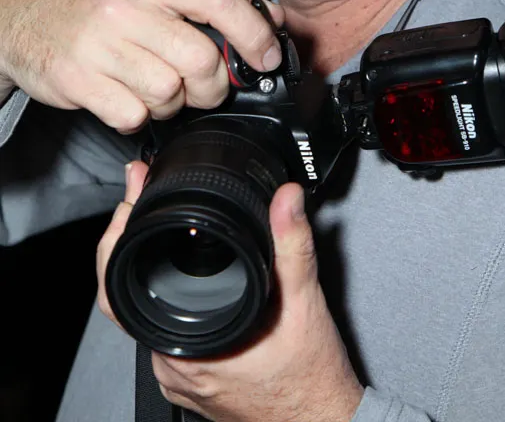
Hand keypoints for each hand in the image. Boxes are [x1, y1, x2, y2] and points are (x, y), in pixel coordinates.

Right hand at [0, 0, 283, 129]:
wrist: (16, 16)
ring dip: (173, 102)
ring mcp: (98, 46)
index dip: (254, 32)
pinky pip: (132, 115)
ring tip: (157, 89)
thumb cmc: (92, 0)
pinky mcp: (76, 82)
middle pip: (200, 59)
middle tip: (205, 87)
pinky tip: (127, 98)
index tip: (268, 56)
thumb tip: (268, 17)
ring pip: (169, 92)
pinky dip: (138, 115)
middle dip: (214, 85)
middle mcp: (125, 8)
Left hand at [98, 162, 363, 421]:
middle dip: (133, 241)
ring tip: (156, 223)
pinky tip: (184, 273)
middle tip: (139, 199)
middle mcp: (174, 367)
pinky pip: (169, 331)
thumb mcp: (305, 304)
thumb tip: (285, 200)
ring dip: (151, 268)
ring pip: (151, 312)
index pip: (121, 291)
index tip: (129, 203)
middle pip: (132, 296)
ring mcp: (181, 377)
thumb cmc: (311, 380)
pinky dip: (170, 295)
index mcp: (188, 348)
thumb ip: (293, 246)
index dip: (117, 241)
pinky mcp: (194, 380)